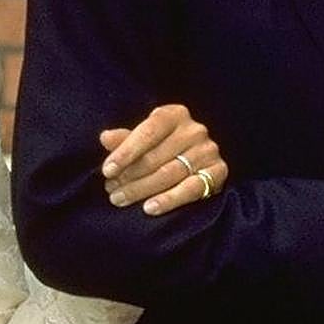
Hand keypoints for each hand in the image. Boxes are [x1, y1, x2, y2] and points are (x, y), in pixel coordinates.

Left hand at [99, 103, 226, 215]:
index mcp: (174, 114)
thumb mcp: (144, 138)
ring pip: (169, 174)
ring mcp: (208, 150)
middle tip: (110, 190)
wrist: (198, 158)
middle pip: (155, 157)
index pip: (147, 132)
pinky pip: (190, 189)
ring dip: (141, 190)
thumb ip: (125, 139)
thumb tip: (105, 138)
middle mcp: (194, 130)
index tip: (107, 171)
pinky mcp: (218, 171)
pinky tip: (149, 208)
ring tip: (120, 199)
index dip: (125, 152)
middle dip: (129, 176)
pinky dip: (168, 200)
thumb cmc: (163, 145)